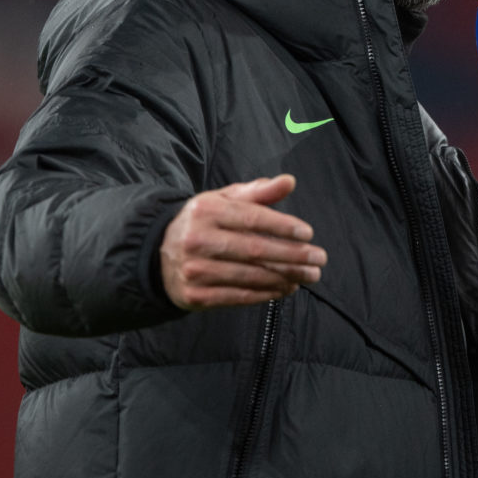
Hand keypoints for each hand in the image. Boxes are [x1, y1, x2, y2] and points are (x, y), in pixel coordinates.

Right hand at [160, 173, 326, 309]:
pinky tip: (287, 288)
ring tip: (309, 275)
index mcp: (206, 211)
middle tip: (319, 259)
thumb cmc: (203, 223)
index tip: (308, 234)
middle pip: (255, 249)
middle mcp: (197, 240)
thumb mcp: (224, 201)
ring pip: (250, 275)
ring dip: (286, 277)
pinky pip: (239, 296)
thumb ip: (258, 192)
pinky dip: (267, 293)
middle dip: (293, 255)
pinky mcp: (195, 295)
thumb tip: (289, 181)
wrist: (158, 254)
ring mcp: (194, 270)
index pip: (252, 218)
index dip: (283, 226)